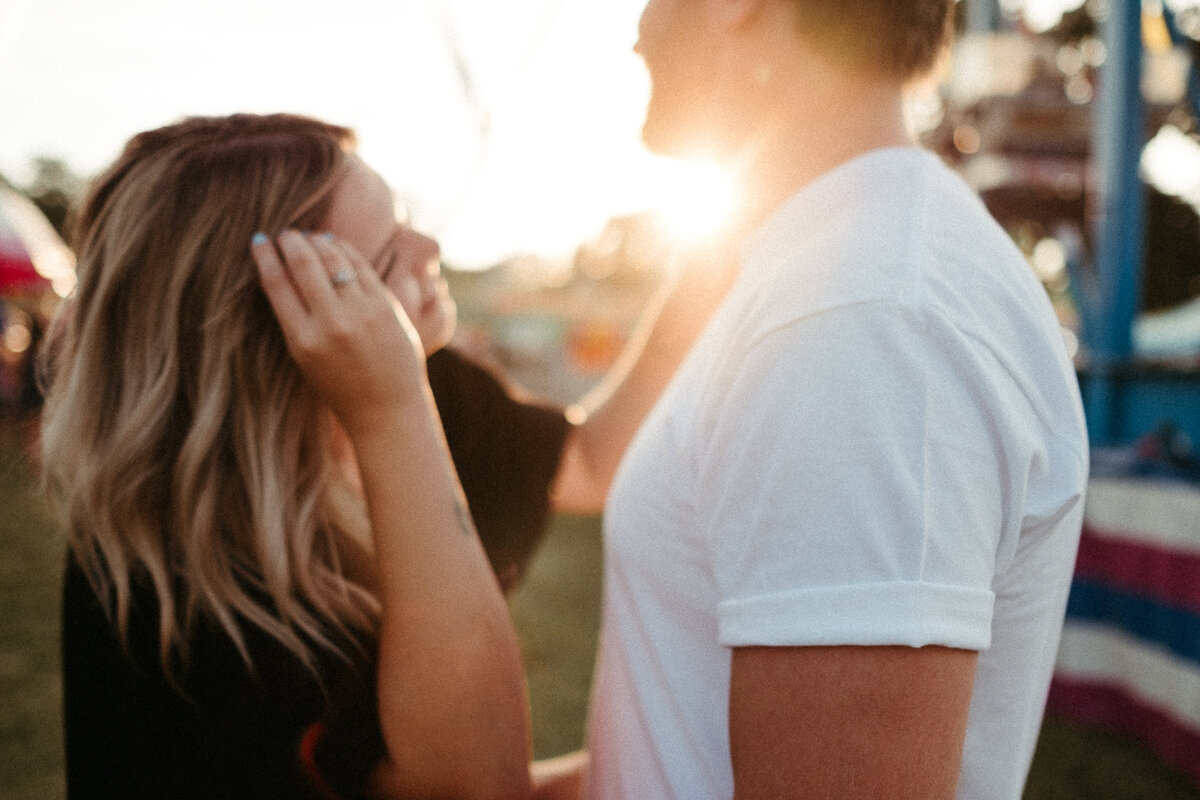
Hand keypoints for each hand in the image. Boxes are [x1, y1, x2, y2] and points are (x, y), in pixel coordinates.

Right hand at [251, 230, 426, 436]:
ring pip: (333, 260)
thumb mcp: (306, 359)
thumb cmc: (341, 387)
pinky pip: (361, 267)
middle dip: (291, 242)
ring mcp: (362, 313)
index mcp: (303, 341)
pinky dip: (345, 250)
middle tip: (286, 233)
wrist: (387, 410)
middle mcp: (331, 324)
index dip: (265, 256)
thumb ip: (296, 319)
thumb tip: (283, 271)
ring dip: (318, 241)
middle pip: (303, 264)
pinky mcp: (387, 306)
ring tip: (309, 236)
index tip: (259, 240)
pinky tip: (335, 244)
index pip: (276, 284)